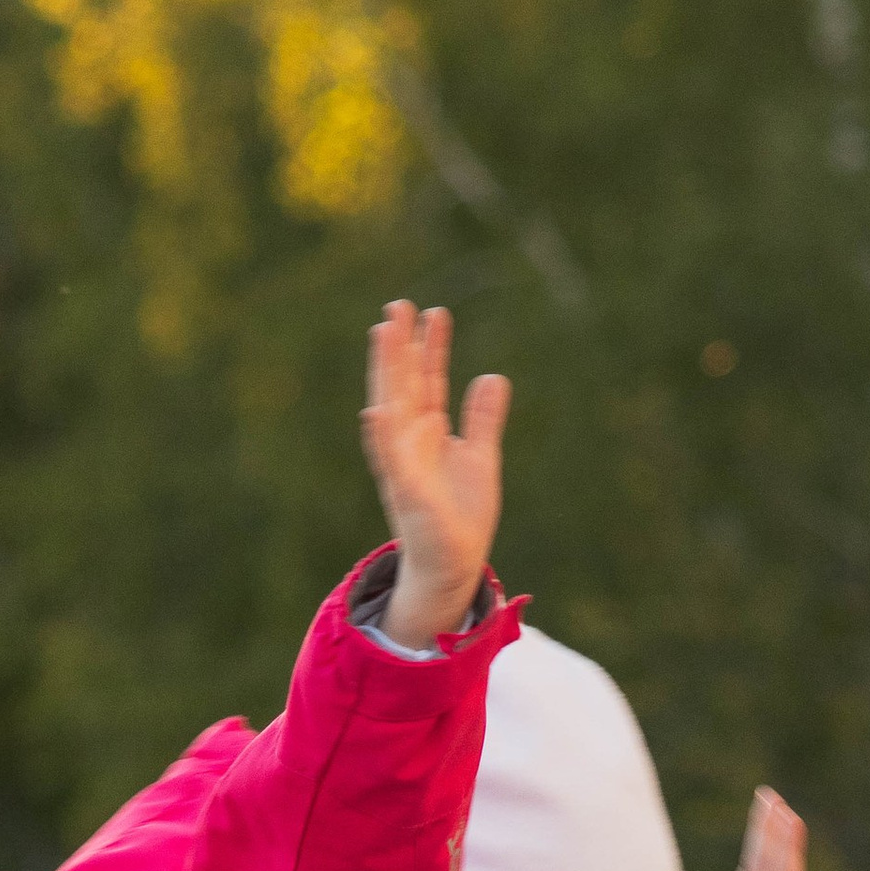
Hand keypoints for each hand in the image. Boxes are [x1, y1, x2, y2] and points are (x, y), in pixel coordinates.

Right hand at [361, 301, 509, 645]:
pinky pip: (390, 458)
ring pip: (391, 408)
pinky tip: (376, 407)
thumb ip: (484, 419)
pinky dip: (382, 434)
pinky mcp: (406, 491)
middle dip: (401, 346)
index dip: (431, 347)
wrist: (453, 565)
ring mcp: (404, 463)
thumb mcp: (481, 457)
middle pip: (403, 384)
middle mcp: (411, 441)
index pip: (428, 380)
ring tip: (383, 334)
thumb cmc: (462, 516)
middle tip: (398, 304)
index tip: (434, 312)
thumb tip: (493, 376)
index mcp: (430, 432)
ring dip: (386, 373)